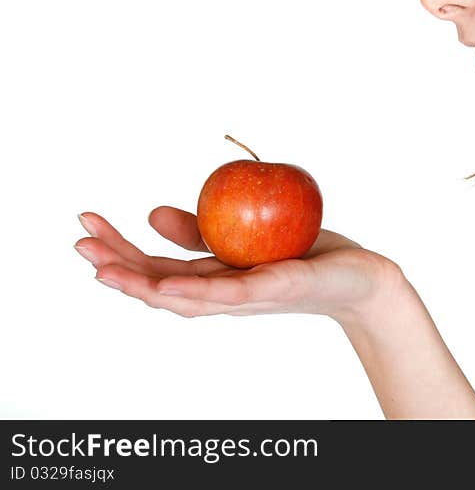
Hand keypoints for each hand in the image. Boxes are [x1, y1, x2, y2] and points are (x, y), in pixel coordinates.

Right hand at [74, 207, 403, 323]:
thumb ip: (199, 230)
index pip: (156, 268)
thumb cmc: (303, 255)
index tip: (86, 224)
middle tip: (78, 241)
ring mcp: (244, 297)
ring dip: (142, 286)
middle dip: (116, 267)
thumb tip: (153, 213)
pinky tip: (166, 285)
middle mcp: (222, 294)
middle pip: (159, 286)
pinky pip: (227, 294)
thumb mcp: (244, 236)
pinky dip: (195, 291)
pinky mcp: (270, 290)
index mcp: (214, 277)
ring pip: (184, 298)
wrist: (358, 277)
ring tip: (103, 268)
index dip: (118, 250)